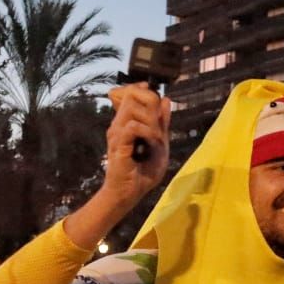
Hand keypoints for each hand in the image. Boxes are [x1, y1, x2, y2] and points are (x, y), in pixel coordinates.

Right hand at [100, 82, 170, 208]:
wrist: (129, 193)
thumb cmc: (143, 172)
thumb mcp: (160, 144)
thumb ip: (162, 123)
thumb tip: (166, 99)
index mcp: (126, 122)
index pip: (131, 92)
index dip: (143, 90)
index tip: (154, 100)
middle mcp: (118, 124)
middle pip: (133, 95)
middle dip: (152, 106)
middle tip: (159, 127)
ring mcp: (116, 133)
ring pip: (134, 108)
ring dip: (151, 121)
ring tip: (156, 139)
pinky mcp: (118, 144)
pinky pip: (133, 127)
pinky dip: (148, 133)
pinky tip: (153, 144)